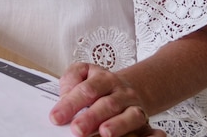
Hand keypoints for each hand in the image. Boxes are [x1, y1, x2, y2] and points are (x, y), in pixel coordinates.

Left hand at [49, 62, 163, 136]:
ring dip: (117, 125)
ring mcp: (134, 106)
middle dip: (91, 118)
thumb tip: (64, 98)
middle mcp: (121, 92)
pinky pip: (148, 128)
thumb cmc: (98, 86)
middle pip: (107, 104)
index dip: (71, 104)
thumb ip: (70, 82)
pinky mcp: (143, 120)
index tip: (56, 117)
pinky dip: (150, 135)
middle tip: (76, 129)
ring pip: (130, 115)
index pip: (86, 90)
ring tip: (104, 133)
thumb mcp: (82, 75)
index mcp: (103, 78)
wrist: (126, 89)